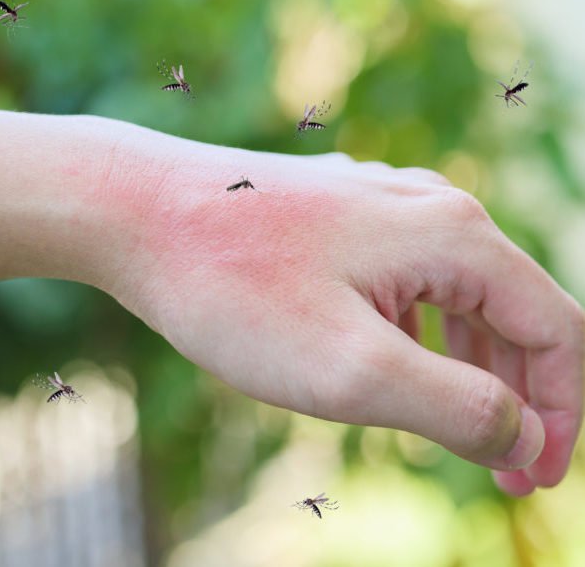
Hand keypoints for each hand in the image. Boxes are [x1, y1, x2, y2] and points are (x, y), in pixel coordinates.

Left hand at [100, 147, 582, 495]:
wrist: (140, 211)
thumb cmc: (236, 288)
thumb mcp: (353, 370)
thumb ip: (457, 407)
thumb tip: (522, 433)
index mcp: (453, 234)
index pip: (555, 329)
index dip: (562, 412)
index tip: (537, 477)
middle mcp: (427, 206)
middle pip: (511, 310)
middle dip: (517, 394)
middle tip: (500, 468)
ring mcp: (379, 206)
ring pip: (456, 296)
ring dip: (468, 367)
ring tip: (452, 429)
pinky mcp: (340, 217)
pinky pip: (406, 281)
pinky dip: (419, 334)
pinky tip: (394, 365)